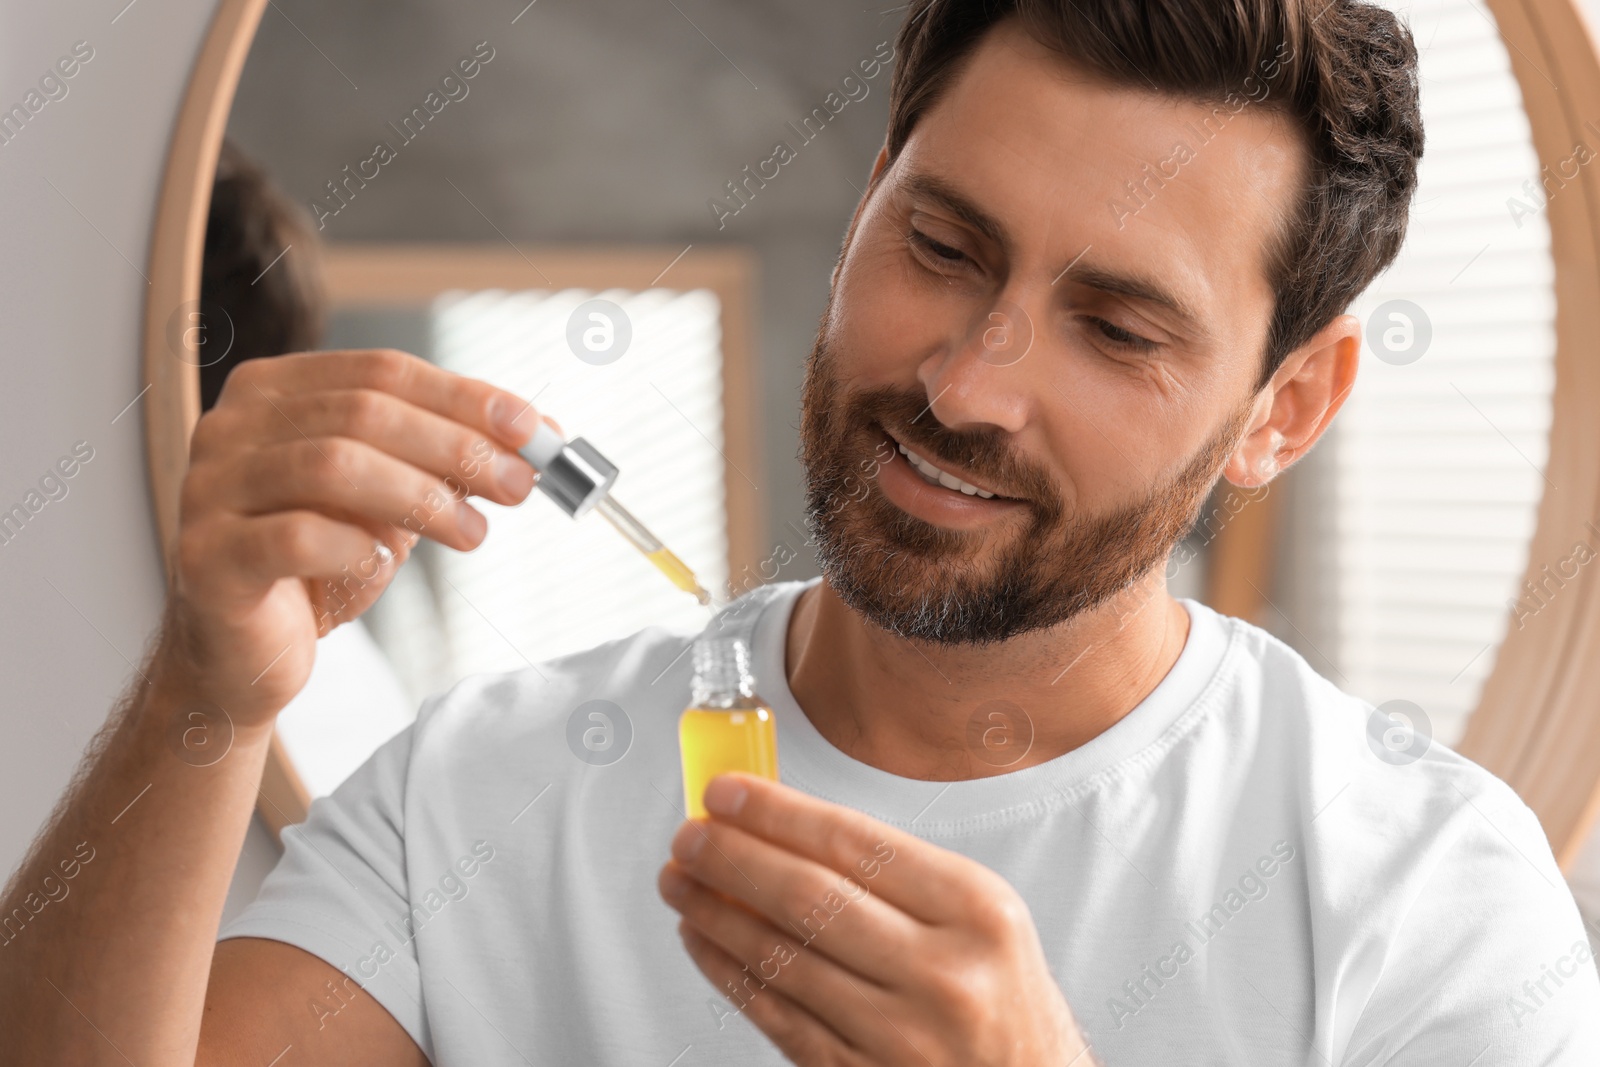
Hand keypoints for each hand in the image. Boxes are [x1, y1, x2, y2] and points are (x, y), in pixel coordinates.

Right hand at [160, 349, 542, 726]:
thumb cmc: (319, 566)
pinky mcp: (207, 556)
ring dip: (421, 497)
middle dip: (456, 446)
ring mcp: (209, 488)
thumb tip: (542, 433)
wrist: (247, 653)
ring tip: (472, 533)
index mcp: (274, 391)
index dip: (463, 396)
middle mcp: (230, 426)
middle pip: (363, 412)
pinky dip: (357, 547)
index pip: (382, 371)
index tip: (531, 428)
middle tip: (518, 484)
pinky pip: (297, 536)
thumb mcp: (394, 500)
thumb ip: (453, 460)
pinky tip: (384, 563)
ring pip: (331, 465)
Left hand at [658, 774, 1095, 1065]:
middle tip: (689, 835)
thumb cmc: (1006, 1004)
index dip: (777, 813)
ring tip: (681, 881)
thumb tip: (785, 829)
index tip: (727, 793)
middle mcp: (942, 972)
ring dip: (715, 913)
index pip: (855, 843)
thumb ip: (896, 876)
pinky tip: (703, 941)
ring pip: (782, 957)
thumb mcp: (983, 921)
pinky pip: (777, 1017)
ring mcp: (901, 1035)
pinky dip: (729, 973)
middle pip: (808, 897)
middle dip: (731, 858)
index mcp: (977, 910)